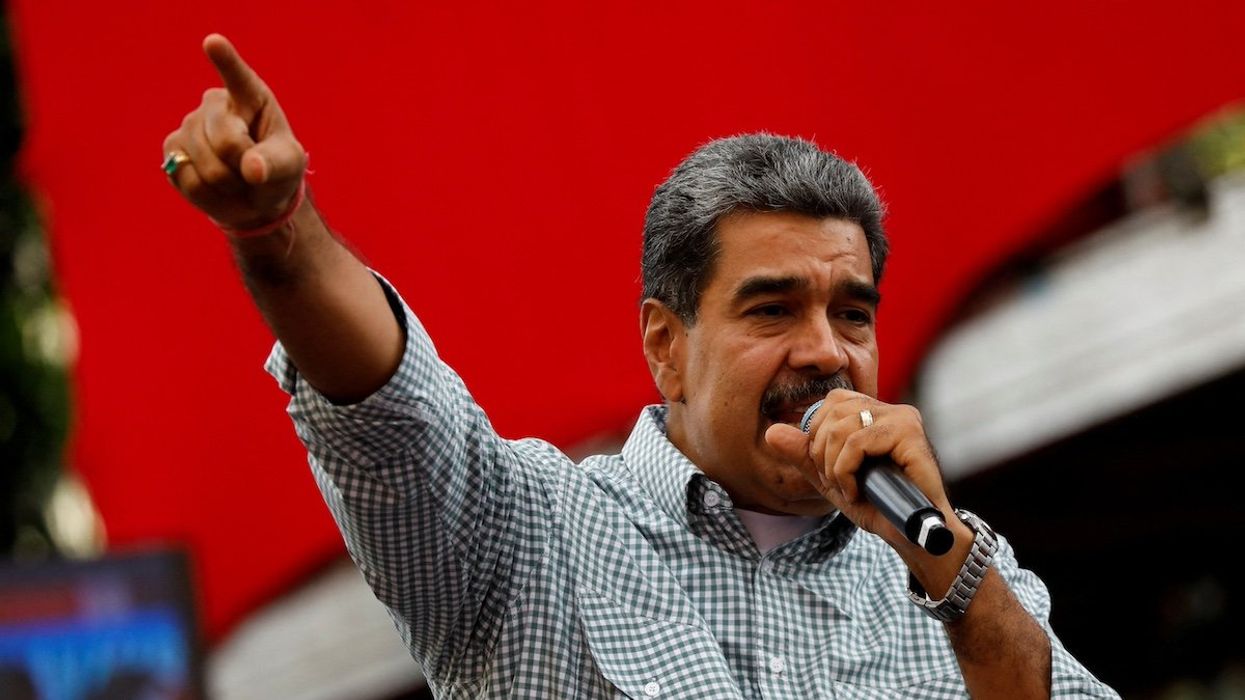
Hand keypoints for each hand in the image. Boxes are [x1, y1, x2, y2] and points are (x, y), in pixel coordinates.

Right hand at [162, 34, 305, 229]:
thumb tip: (251, 169)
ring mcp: (188, 125)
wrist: (255, 197)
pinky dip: (208, 196)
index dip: (225, 60)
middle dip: (244, 169)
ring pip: (205, 166)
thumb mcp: (288, 165)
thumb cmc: (276, 171)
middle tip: (254, 173)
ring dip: (228, 186)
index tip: (213, 42)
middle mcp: (214, 104)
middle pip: (226, 142)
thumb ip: (274, 164)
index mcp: (250, 96)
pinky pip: (187, 180)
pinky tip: (217, 188)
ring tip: (237, 181)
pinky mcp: (171, 150)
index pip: (237, 76)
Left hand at [765, 388, 952, 547]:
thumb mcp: (831, 479)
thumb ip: (804, 455)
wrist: (913, 535)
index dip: (818, 437)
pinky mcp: (910, 434)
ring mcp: (903, 419)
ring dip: (834, 467)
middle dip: (822, 454)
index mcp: (876, 414)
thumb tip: (771, 432)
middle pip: (832, 413)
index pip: (831, 403)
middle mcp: (891, 410)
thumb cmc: (878, 506)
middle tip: (836, 484)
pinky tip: (856, 491)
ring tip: (848, 489)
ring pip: (842, 428)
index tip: (829, 471)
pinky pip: (858, 443)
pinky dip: (846, 471)